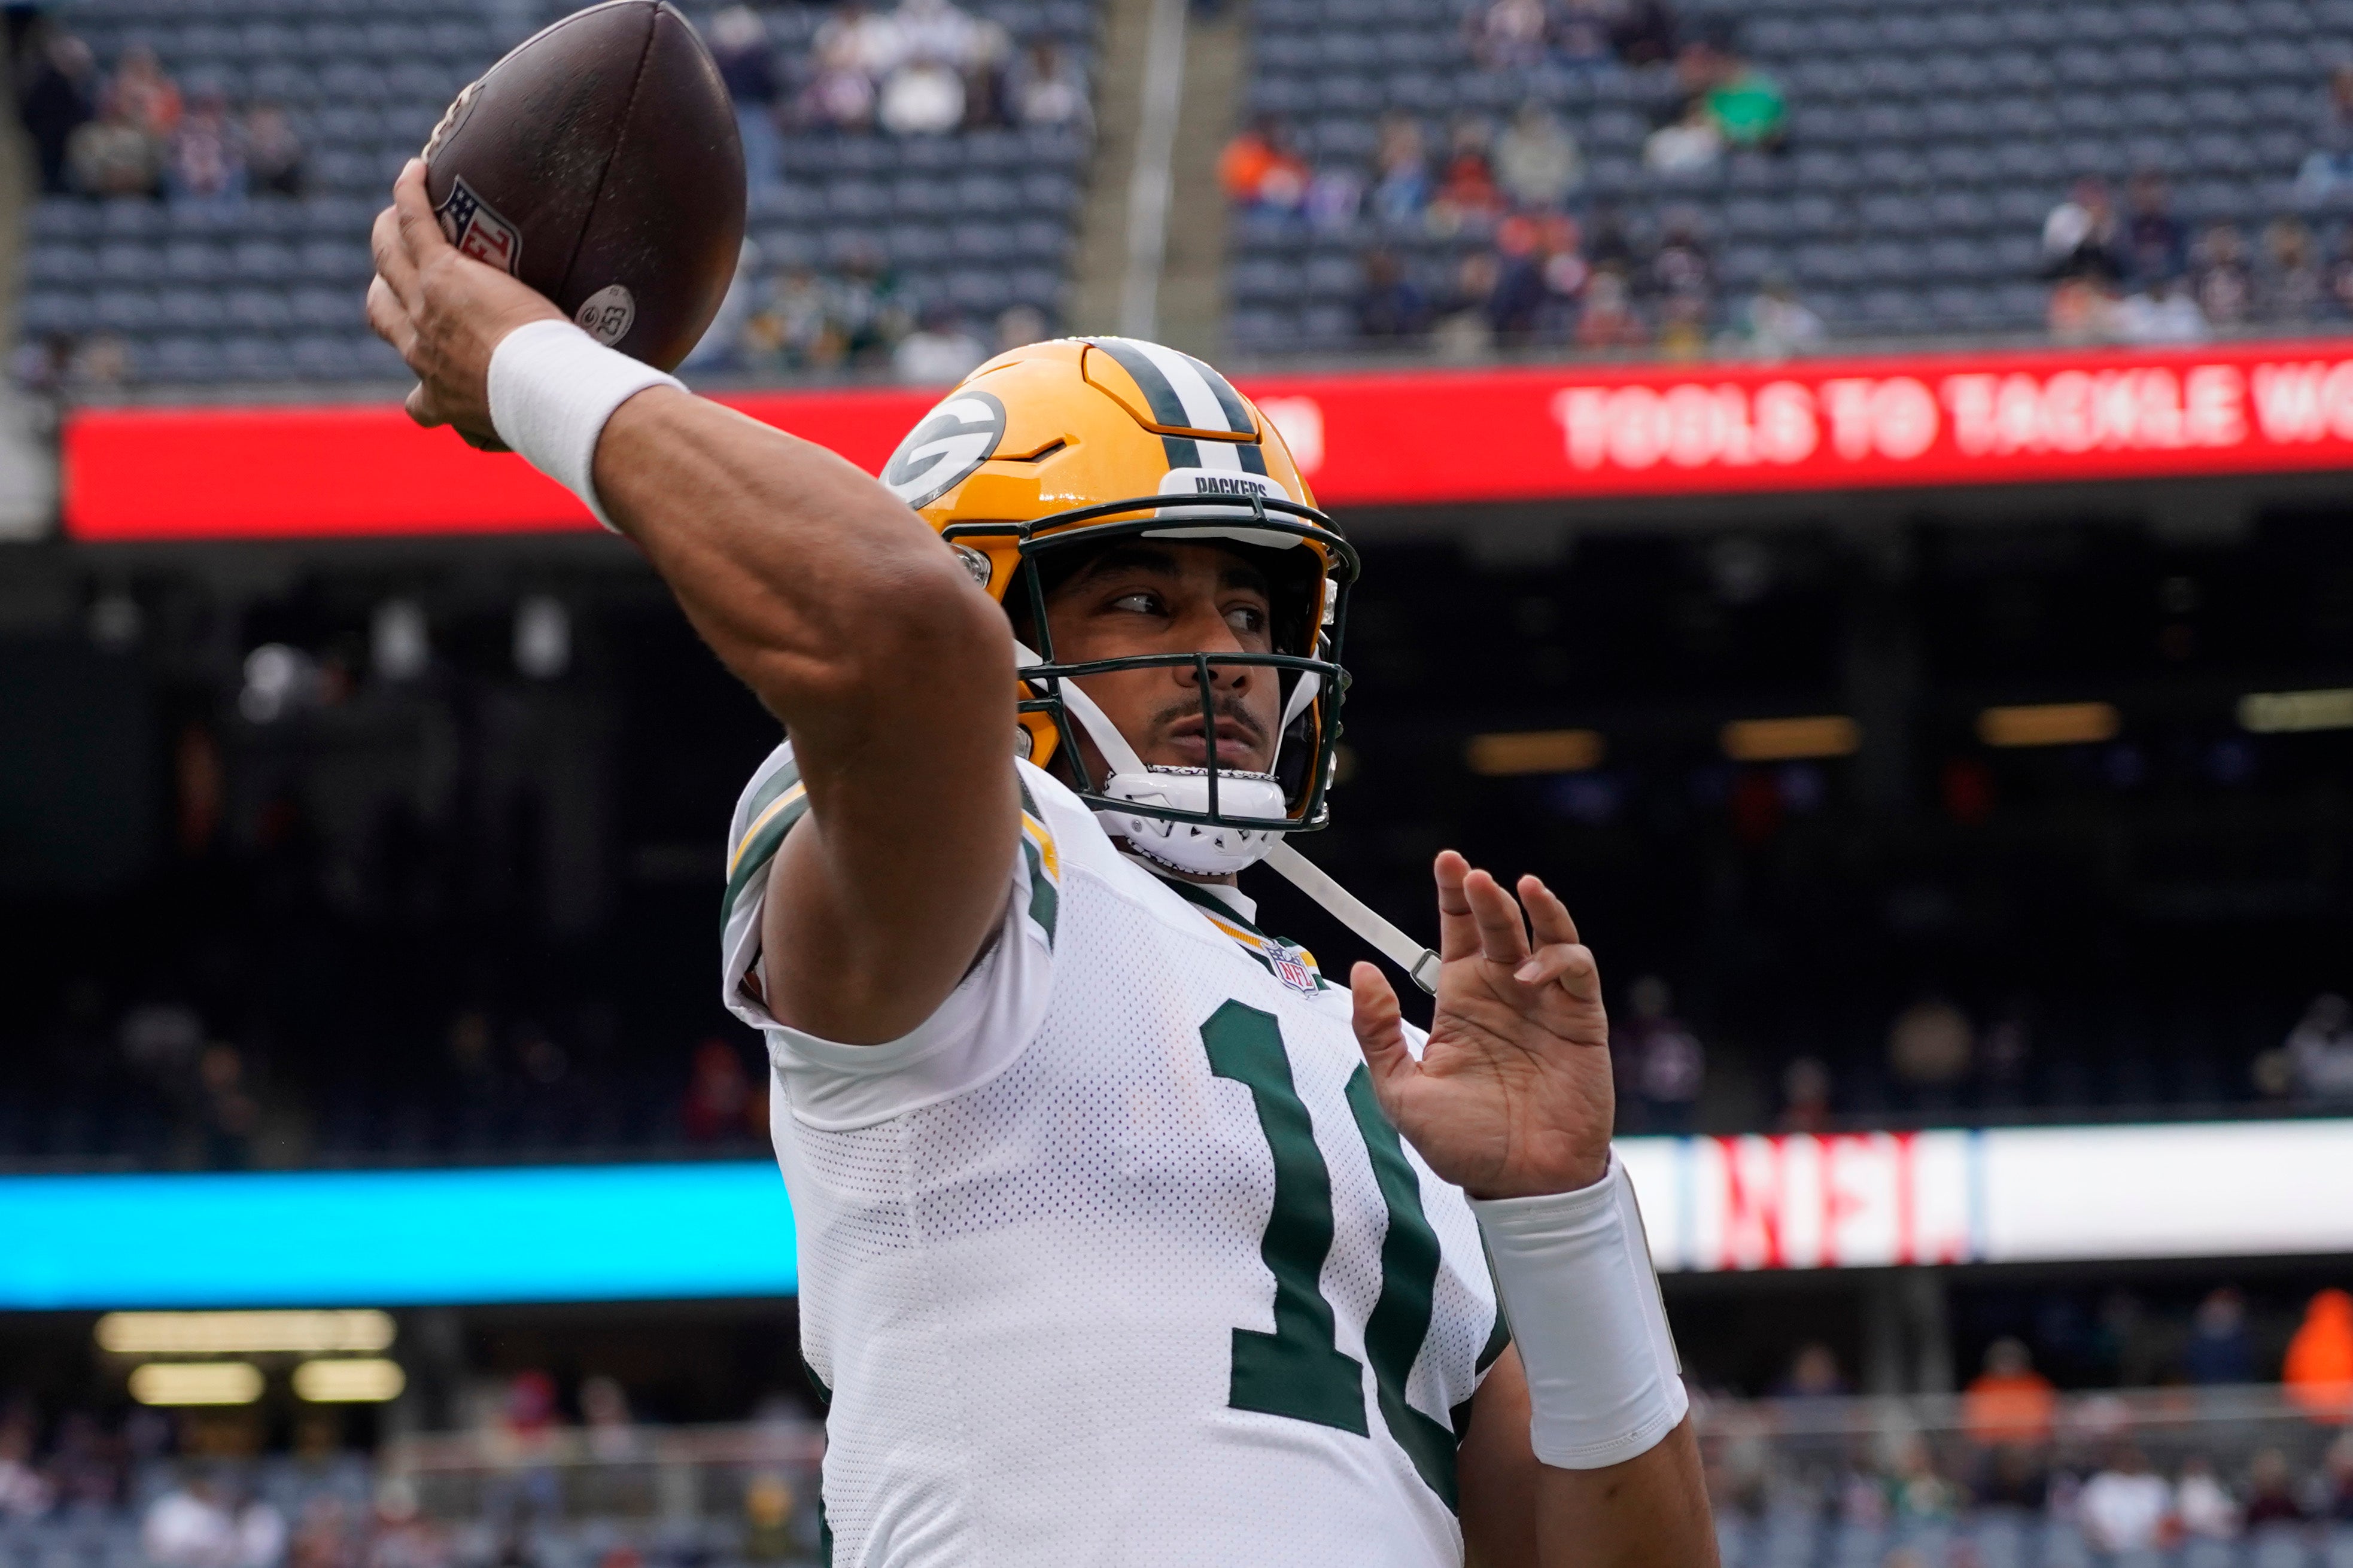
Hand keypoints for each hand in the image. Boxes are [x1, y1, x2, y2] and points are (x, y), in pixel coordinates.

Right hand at [366, 158, 562, 444]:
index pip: (417, 396)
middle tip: (397, 270)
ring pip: (389, 258)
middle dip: (384, 289)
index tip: (435, 368)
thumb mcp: (530, 429)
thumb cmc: (549, 415)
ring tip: (397, 216)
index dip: (421, 378)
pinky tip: (416, 171)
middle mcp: (420, 352)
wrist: (546, 395)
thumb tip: (573, 436)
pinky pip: (414, 223)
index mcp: (441, 398)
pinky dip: (410, 195)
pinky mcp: (443, 274)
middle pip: (381, 311)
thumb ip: (534, 427)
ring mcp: (425, 307)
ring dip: (388, 234)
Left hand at [1349, 850, 1612, 1200]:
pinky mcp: (1582, 1022)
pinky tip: (1529, 971)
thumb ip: (1377, 1032)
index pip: (1457, 931)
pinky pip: (1577, 971)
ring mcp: (1545, 1004)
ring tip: (1511, 889)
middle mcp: (1504, 993)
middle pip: (1497, 924)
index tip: (1447, 861)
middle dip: (1484, 894)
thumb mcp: (1400, 1091)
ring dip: (1532, 909)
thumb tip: (1361, 970)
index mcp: (1461, 1001)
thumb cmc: (1463, 1143)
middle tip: (1468, 874)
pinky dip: (1558, 957)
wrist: (1521, 1186)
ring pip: (1544, 935)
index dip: (1454, 894)